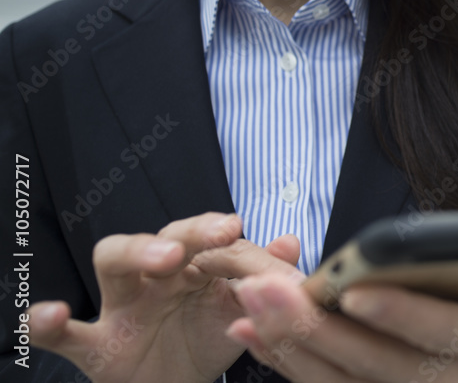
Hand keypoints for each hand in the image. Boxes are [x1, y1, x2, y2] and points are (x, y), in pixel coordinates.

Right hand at [26, 212, 301, 382]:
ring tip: (162, 258)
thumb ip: (262, 277)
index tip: (240, 230)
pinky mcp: (94, 347)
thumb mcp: (240, 310)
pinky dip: (47, 322)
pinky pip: (65, 334)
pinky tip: (53, 315)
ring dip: (136, 251)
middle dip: (188, 233)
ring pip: (114, 259)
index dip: (224, 235)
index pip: (210, 240)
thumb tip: (290, 242)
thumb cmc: (208, 335)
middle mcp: (157, 275)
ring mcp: (123, 307)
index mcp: (196, 264)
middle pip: (164, 237)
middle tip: (219, 234)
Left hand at [218, 255, 457, 382]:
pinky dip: (279, 360)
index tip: (353, 291)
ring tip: (248, 302)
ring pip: (336, 381)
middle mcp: (438, 382)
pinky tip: (245, 329)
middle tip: (270, 289)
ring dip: (287, 343)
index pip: (439, 336)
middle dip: (317, 328)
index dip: (398, 315)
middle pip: (373, 364)